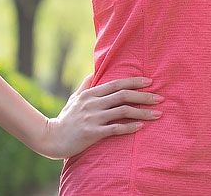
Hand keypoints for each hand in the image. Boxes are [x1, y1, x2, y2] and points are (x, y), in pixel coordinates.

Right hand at [38, 75, 162, 158]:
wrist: (50, 138)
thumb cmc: (64, 119)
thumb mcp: (74, 99)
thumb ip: (85, 86)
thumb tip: (93, 73)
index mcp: (90, 94)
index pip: (116, 84)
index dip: (134, 82)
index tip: (149, 82)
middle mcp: (93, 103)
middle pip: (123, 95)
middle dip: (144, 96)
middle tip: (160, 98)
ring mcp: (93, 118)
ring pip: (122, 111)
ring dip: (142, 112)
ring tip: (157, 114)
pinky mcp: (92, 133)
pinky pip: (115, 128)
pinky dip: (129, 127)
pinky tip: (141, 126)